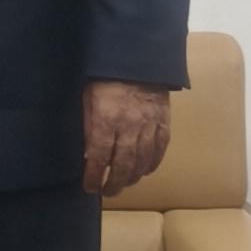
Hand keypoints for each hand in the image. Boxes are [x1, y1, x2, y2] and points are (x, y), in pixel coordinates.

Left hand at [79, 80, 172, 196]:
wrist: (137, 58)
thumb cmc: (106, 78)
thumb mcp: (87, 99)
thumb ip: (88, 127)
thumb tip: (87, 154)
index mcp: (106, 119)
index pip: (99, 156)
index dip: (93, 176)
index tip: (89, 187)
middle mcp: (129, 126)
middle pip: (123, 164)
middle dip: (113, 183)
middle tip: (107, 192)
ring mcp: (149, 124)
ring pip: (143, 160)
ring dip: (132, 177)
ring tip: (123, 184)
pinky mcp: (164, 121)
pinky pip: (160, 148)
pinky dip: (152, 163)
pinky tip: (144, 171)